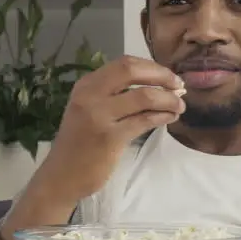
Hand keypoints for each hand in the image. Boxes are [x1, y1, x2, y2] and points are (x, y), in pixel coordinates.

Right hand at [39, 55, 184, 198]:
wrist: (62, 176)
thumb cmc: (80, 143)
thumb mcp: (89, 109)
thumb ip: (114, 95)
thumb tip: (155, 85)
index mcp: (87, 85)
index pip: (124, 63)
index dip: (152, 67)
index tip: (168, 76)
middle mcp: (90, 95)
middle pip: (132, 71)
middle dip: (162, 76)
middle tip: (178, 86)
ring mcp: (99, 115)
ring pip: (143, 96)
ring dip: (168, 99)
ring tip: (179, 106)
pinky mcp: (110, 137)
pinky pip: (144, 120)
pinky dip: (162, 117)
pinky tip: (169, 118)